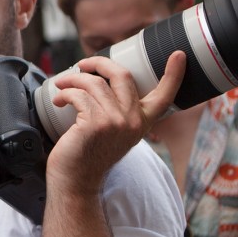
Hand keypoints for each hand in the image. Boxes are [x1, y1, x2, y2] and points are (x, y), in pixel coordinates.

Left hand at [45, 51, 185, 192]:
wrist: (76, 182)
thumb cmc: (89, 155)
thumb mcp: (115, 134)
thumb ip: (119, 113)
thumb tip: (100, 82)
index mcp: (142, 123)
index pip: (164, 96)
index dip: (173, 74)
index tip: (179, 54)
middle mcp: (133, 121)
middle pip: (122, 75)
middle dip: (99, 62)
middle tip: (83, 63)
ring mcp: (116, 122)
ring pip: (95, 83)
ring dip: (74, 79)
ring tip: (62, 84)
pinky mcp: (95, 124)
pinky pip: (78, 95)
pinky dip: (65, 93)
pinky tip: (59, 100)